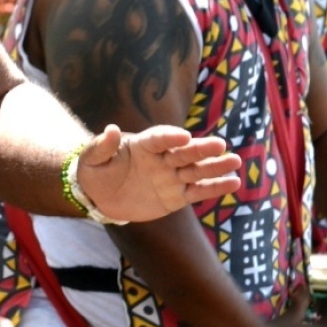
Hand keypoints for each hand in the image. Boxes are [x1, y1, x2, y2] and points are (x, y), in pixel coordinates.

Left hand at [75, 124, 241, 222]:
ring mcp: (171, 177)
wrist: (99, 196)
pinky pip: (196, 192)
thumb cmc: (95, 171)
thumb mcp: (92, 158)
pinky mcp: (176, 197)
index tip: (183, 136)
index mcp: (143, 145)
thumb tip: (111, 129)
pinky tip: (233, 182)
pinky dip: (214, 188)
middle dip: (201, 149)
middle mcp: (161, 158)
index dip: (170, 137)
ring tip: (235, 161)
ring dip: (215, 167)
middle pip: (184, 152)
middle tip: (220, 144)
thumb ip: (102, 146)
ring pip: (196, 171)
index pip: (159, 138)